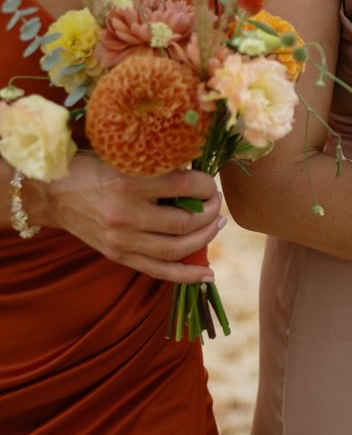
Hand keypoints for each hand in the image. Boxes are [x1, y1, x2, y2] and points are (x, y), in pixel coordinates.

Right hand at [24, 157, 223, 283]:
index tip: (210, 183)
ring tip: (216, 225)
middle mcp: (125, 214)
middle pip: (185, 222)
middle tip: (217, 203)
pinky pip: (159, 271)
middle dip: (211, 213)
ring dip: (205, 238)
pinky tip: (208, 275)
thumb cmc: (91, 168)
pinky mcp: (117, 256)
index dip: (207, 185)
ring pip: (177, 249)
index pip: (186, 187)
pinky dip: (186, 275)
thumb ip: (158, 169)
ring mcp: (121, 240)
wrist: (50, 193)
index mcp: (128, 183)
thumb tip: (200, 179)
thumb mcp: (124, 159)